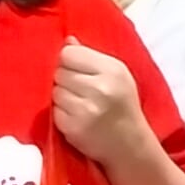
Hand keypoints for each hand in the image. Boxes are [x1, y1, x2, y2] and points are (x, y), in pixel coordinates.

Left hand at [50, 43, 154, 176]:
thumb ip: (91, 57)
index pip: (69, 54)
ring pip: (55, 92)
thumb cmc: (123, 105)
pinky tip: (76, 117)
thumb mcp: (117, 75)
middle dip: (65, 80)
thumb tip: (67, 40)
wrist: (130, 144)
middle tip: (79, 89)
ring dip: (62, 97)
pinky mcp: (73, 128)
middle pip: (59, 72)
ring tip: (78, 103)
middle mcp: (100, 88)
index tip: (76, 69)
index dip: (69, 61)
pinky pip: (54, 112)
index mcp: (112, 70)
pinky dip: (61, 114)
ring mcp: (85, 110)